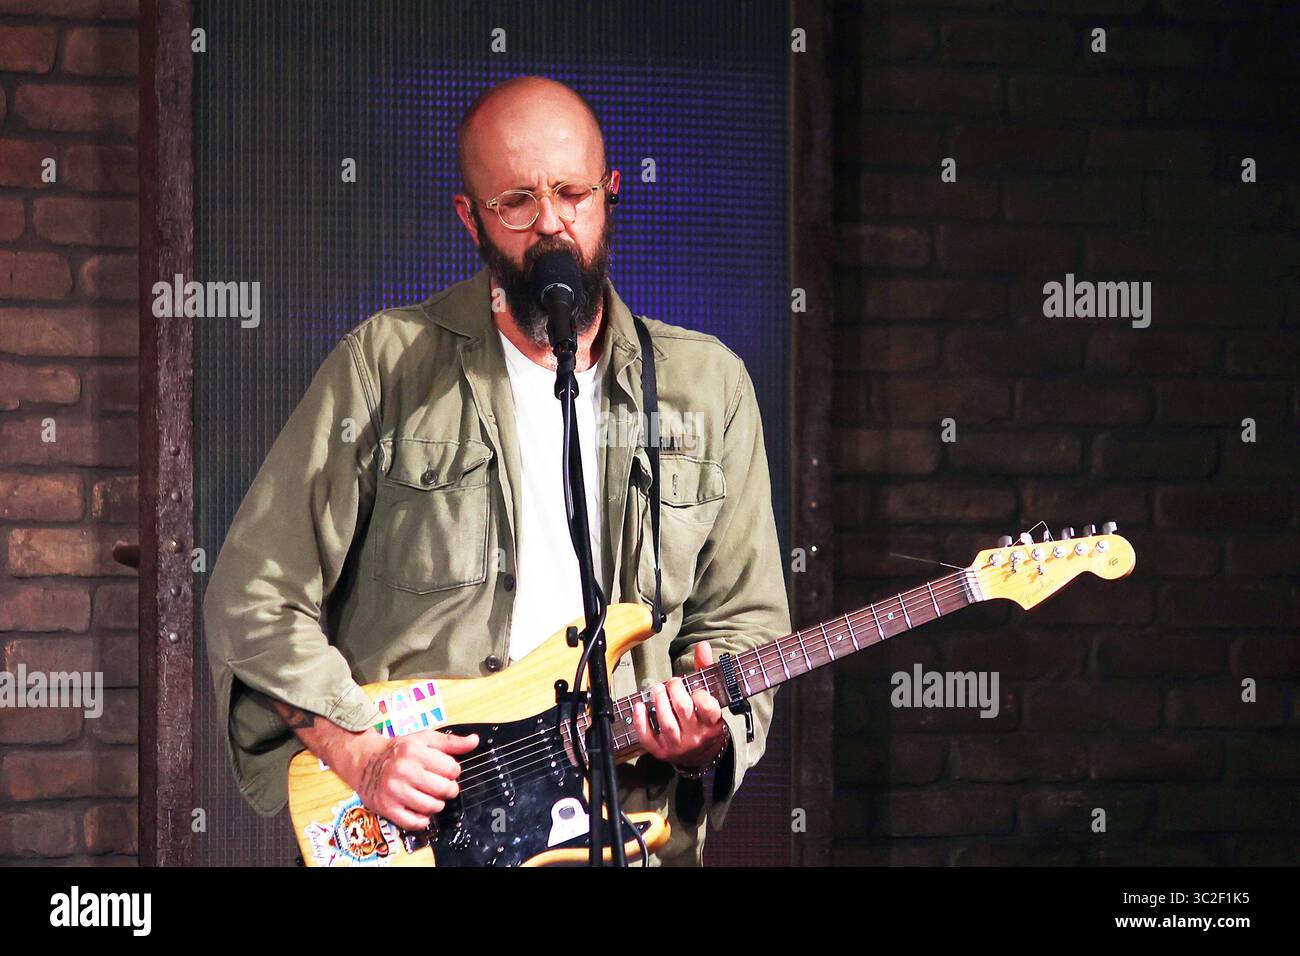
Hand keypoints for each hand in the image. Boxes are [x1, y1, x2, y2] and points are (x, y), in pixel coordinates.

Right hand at [338, 728, 478, 830]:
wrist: (365, 762)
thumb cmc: (398, 751)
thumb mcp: (423, 739)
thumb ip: (450, 742)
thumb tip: (474, 741)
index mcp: (414, 751)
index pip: (451, 768)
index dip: (452, 771)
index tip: (446, 771)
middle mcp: (404, 771)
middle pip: (444, 789)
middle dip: (448, 789)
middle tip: (442, 786)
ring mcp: (394, 791)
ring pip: (432, 807)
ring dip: (437, 804)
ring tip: (430, 796)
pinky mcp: (387, 808)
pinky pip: (415, 822)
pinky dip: (422, 819)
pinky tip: (419, 808)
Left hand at [631, 642, 727, 768]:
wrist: (701, 755)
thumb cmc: (705, 720)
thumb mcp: (711, 697)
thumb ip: (705, 670)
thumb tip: (703, 646)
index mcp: (712, 722)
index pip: (708, 708)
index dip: (700, 695)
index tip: (696, 690)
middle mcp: (696, 736)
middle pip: (683, 709)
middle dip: (674, 690)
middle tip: (671, 684)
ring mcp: (678, 745)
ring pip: (666, 723)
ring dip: (659, 702)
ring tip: (656, 689)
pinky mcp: (661, 751)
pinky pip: (648, 737)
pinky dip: (641, 721)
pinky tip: (640, 706)